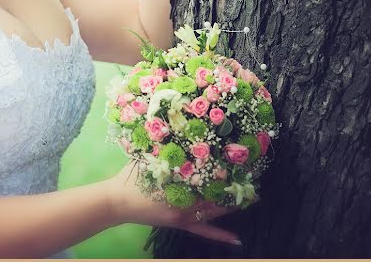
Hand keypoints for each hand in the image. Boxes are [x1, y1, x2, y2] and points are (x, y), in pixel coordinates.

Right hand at [105, 162, 241, 245]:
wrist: (115, 202)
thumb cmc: (131, 178)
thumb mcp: (149, 158)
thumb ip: (166, 149)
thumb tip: (183, 131)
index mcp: (178, 186)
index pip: (209, 178)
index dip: (226, 172)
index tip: (243, 163)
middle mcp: (185, 203)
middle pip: (216, 195)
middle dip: (235, 188)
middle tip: (254, 181)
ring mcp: (184, 216)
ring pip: (214, 211)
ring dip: (232, 205)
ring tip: (253, 199)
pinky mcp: (180, 224)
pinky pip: (203, 230)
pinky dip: (220, 234)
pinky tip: (237, 240)